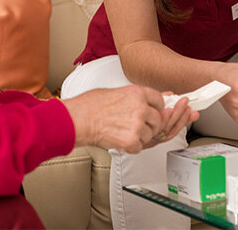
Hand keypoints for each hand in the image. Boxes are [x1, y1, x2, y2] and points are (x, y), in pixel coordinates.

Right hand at [63, 85, 194, 153]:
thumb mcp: (118, 91)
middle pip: (159, 119)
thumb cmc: (91, 104)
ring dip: (141, 136)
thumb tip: (156, 97)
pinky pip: (140, 146)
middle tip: (137, 125)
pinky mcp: (131, 141)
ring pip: (150, 134)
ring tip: (124, 131)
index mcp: (137, 93)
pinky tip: (120, 138)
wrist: (78, 119)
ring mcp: (137, 125)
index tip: (153, 111)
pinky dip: (132, 146)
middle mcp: (140, 108)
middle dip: (150, 124)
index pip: (160, 100)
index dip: (156, 107)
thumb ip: (138, 96)